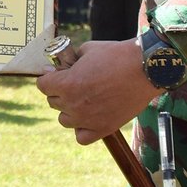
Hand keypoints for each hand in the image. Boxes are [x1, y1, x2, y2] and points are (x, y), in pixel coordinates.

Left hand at [36, 38, 157, 145]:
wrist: (144, 69)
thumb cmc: (116, 55)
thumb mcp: (88, 49)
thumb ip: (71, 60)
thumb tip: (62, 65)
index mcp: (67, 84)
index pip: (42, 85)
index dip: (49, 76)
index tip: (56, 73)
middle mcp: (74, 104)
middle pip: (52, 101)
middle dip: (59, 90)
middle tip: (74, 82)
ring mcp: (88, 119)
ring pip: (64, 120)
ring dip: (69, 109)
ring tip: (82, 99)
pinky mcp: (103, 129)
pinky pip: (81, 137)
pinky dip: (82, 128)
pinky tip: (89, 117)